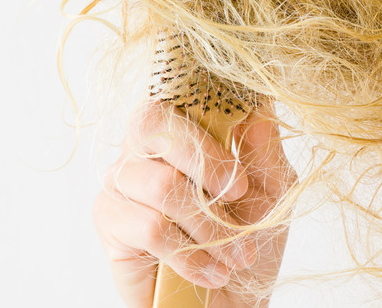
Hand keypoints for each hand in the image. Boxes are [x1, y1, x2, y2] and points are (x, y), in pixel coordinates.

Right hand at [92, 102, 296, 307]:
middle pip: (151, 122)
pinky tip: (212, 272)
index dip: (209, 120)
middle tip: (239, 198)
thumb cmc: (248, 237)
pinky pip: (149, 227)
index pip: (177, 94)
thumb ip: (264, 149)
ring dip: (209, 226)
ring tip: (236, 255)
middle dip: (204, 162)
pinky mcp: (109, 220)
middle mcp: (144, 147)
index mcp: (182, 127)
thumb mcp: (272, 191)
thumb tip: (261, 106)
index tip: (243, 172)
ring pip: (161, 185)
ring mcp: (121, 181)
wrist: (230, 299)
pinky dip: (190, 254)